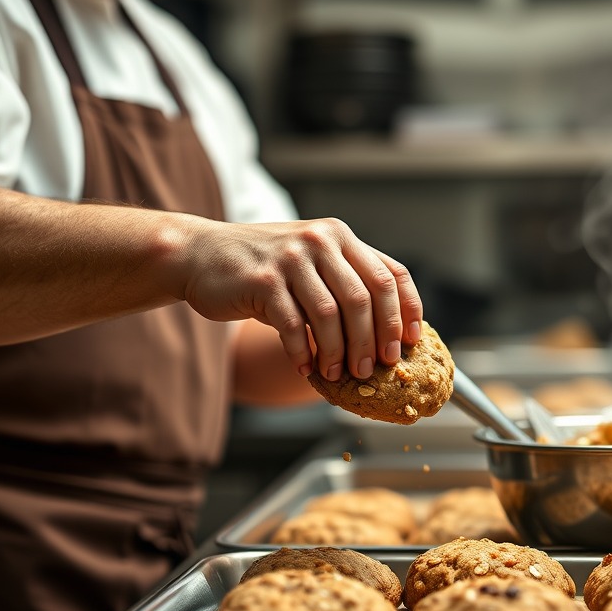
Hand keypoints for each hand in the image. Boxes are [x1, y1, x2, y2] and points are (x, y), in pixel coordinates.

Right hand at [182, 217, 423, 379]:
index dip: (407, 311)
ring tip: (340, 374)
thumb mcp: (309, 262)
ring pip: (331, 315)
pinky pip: (294, 325)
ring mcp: (291, 258)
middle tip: (375, 368)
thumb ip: (343, 283)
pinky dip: (304, 352)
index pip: (391, 274)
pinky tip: (306, 367)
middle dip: (375, 340)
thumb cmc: (262, 266)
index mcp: (341, 237)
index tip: (411, 343)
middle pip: (365, 298)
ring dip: (340, 352)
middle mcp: (320, 241)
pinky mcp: (262, 280)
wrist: (200, 254)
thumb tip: (385, 335)